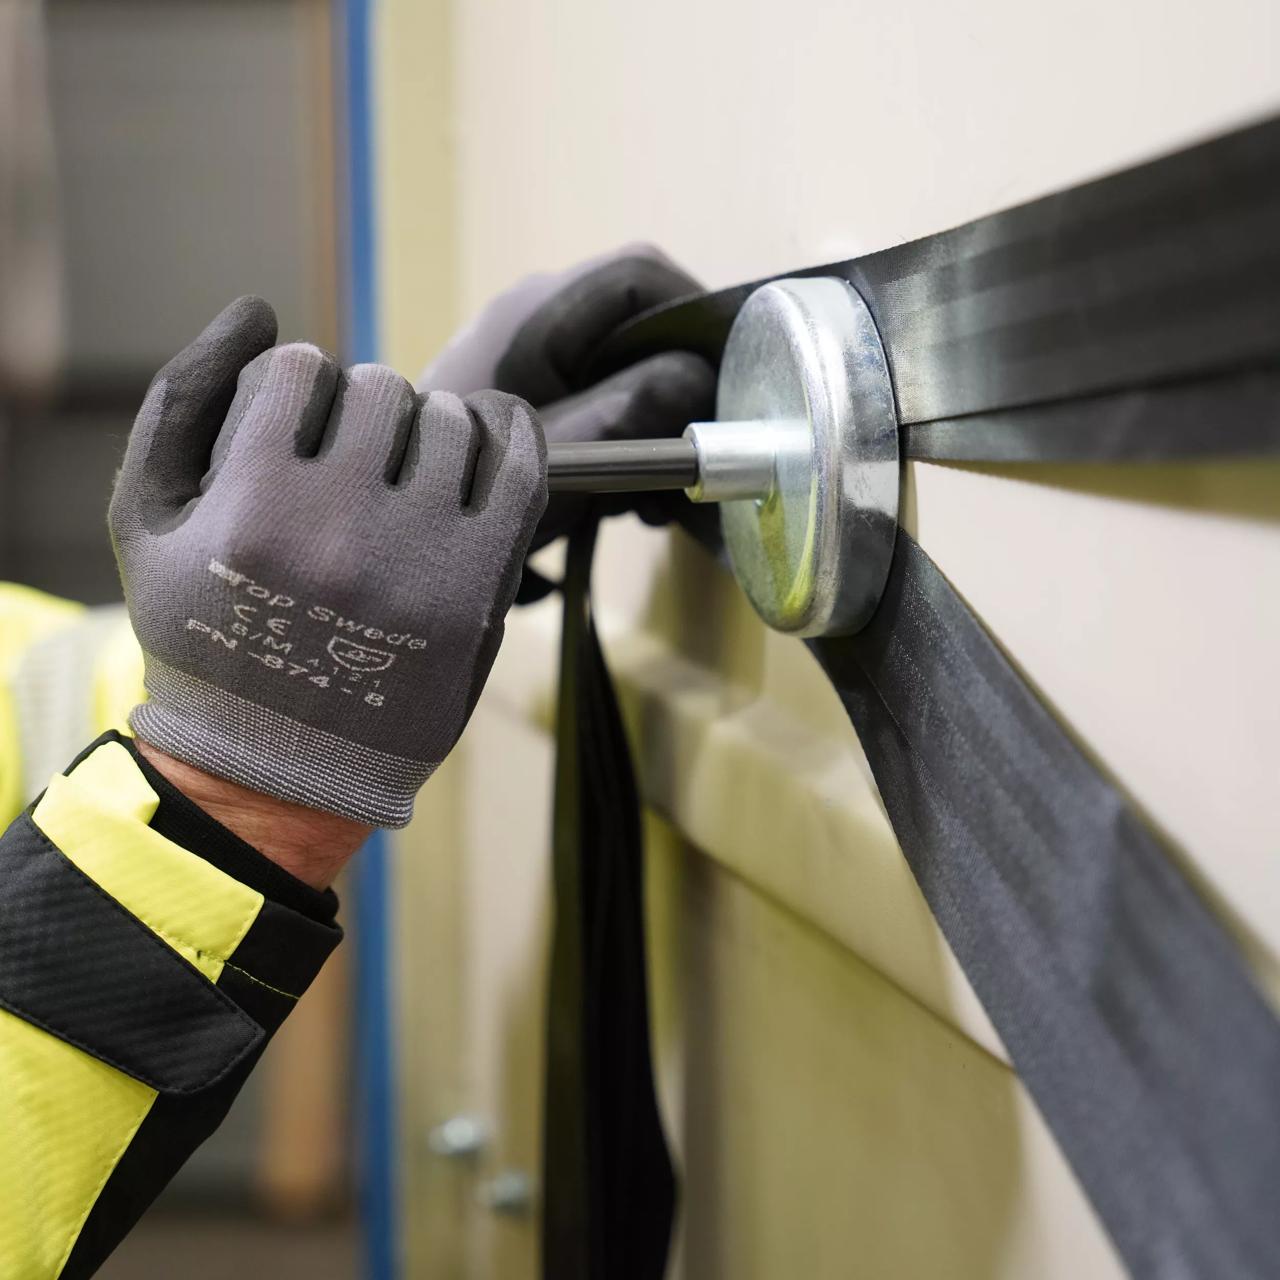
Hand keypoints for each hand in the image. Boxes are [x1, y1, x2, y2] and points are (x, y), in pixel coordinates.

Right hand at [110, 296, 546, 827]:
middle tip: (358, 456)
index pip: (301, 369)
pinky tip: (484, 438)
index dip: (302, 387)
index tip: (304, 426)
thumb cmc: (206, 635)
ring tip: (409, 465)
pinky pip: (520, 464)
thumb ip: (180, 400)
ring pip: (449, 419)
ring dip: (430, 425)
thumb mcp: (144, 521)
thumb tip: (257, 310)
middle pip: (380, 391)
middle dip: (366, 410)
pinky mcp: (478, 587)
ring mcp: (419, 561)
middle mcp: (340, 530)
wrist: (280, 763)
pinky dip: (508, 431)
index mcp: (252, 507)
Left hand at [419, 245, 715, 547]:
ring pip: (624, 370)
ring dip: (658, 429)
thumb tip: (698, 376)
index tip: (728, 381)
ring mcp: (527, 357)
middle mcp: (535, 320)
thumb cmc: (465, 481)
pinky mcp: (526, 396)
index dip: (696, 316)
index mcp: (540, 315)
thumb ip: (633, 406)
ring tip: (660, 501)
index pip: (641, 276)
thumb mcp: (563, 451)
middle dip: (681, 390)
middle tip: (698, 457)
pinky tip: (632, 503)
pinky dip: (627, 444)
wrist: (385, 527)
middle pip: (639, 326)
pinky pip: (597, 400)